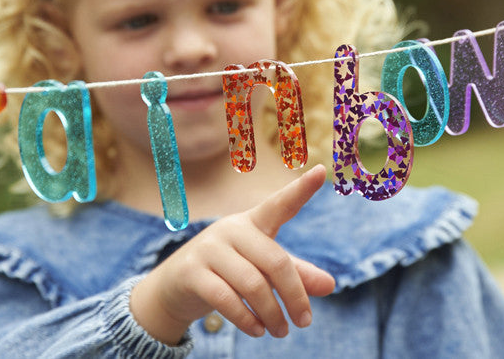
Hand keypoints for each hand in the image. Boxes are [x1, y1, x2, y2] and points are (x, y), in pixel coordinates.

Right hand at [130, 164, 335, 344]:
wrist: (172, 287)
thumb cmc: (228, 272)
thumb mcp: (262, 270)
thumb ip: (295, 275)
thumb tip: (330, 285)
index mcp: (253, 222)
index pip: (280, 204)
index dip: (301, 189)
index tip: (322, 171)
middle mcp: (231, 229)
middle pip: (275, 261)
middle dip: (295, 295)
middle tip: (305, 322)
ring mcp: (209, 249)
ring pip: (252, 284)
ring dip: (272, 314)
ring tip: (282, 332)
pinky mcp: (191, 273)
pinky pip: (226, 299)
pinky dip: (247, 320)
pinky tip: (259, 330)